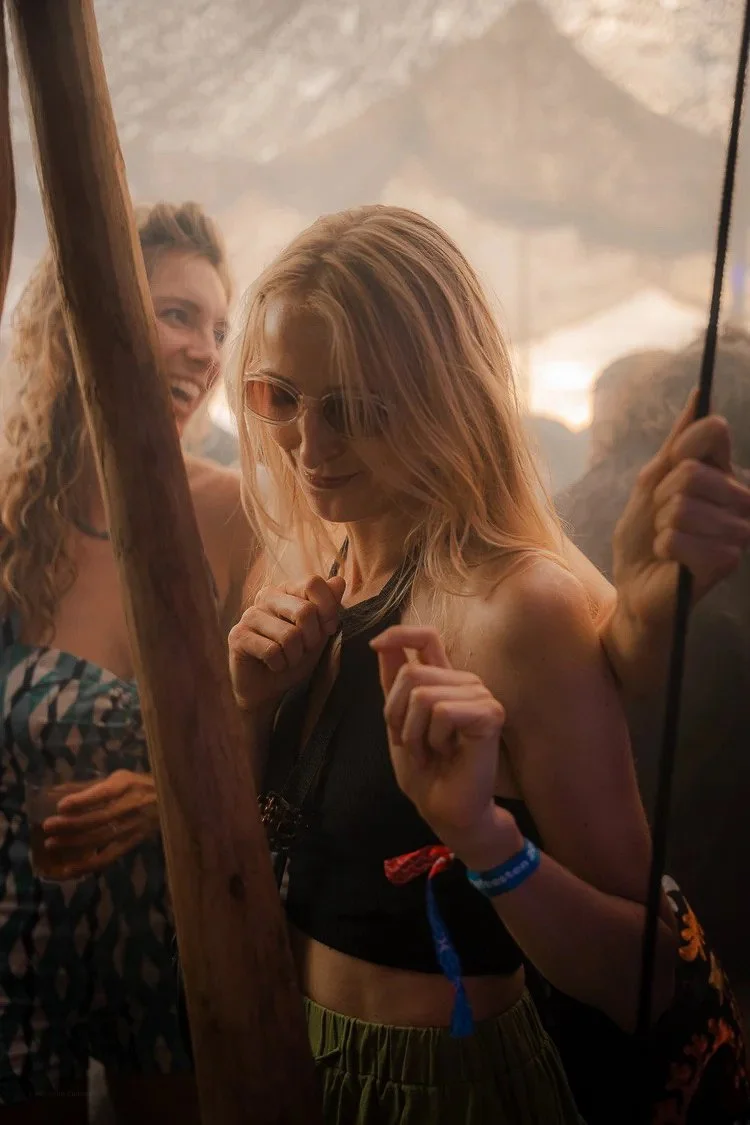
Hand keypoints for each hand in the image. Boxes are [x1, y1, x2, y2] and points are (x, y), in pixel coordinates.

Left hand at [42, 770, 158, 876]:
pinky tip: (70, 868)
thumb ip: (95, 786)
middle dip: (71, 824)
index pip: (104, 793)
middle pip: (99, 818)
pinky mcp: (132, 843)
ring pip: (101, 838)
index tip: (61, 806)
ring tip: (52, 844)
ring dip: (74, 843)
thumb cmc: (141, 785)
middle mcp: (131, 805)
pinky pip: (109, 857)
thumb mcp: (122, 778)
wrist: (172, 801)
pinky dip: (88, 864)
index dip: (83, 800)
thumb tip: (60, 792)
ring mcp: (133, 826)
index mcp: (128, 784)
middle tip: (48, 826)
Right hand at [228, 574, 345, 713]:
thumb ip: (329, 606)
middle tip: (304, 649)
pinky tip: (273, 665)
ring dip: (295, 656)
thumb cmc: (294, 655)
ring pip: (289, 635)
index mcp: (287, 590)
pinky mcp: (238, 635)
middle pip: (305, 611)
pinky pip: (272, 651)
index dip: (328, 609)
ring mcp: (250, 614)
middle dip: (312, 638)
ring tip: (288, 658)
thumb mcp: (319, 632)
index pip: (312, 583)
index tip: (328, 629)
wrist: (268, 687)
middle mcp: (266, 596)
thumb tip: (339, 580)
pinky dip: (280, 664)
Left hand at [371, 625, 520, 866]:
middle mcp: (465, 682)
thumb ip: (393, 682)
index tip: (375, 644)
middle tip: (412, 743)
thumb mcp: (397, 720)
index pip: (426, 637)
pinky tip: (447, 753)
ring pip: (423, 694)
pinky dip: (433, 738)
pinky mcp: (490, 714)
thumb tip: (381, 642)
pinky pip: (442, 711)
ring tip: (430, 752)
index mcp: (444, 681)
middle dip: (396, 714)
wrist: (444, 809)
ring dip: (414, 732)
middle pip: (411, 672)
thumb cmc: (425, 770)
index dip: (400, 633)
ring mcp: (481, 696)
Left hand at [613, 391, 749, 632]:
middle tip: (664, 520)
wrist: (637, 589)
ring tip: (668, 541)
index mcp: (725, 475)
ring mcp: (738, 530)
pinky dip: (663, 547)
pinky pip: (676, 537)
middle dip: (661, 498)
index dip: (677, 453)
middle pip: (689, 472)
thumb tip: (699, 394)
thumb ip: (677, 443)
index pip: (711, 431)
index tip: (669, 477)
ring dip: (662, 526)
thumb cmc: (645, 537)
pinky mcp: (726, 560)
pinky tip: (672, 559)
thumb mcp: (651, 482)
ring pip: (681, 507)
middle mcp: (741, 499)